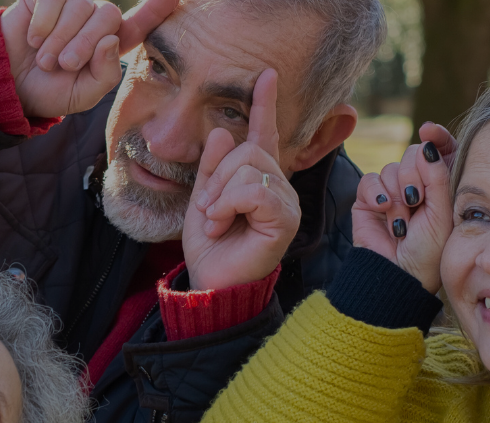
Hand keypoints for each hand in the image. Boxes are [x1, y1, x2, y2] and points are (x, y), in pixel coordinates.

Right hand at [4, 0, 175, 118]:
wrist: (9, 84)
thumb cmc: (50, 91)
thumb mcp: (83, 94)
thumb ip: (105, 74)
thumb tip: (110, 40)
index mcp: (111, 44)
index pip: (141, 23)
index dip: (156, 10)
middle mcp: (95, 20)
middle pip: (108, 14)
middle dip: (85, 42)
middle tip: (64, 65)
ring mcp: (71, 4)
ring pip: (81, 6)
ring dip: (61, 36)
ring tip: (45, 59)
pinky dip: (44, 22)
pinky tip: (34, 38)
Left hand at [181, 70, 299, 290]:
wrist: (211, 280)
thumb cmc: (211, 245)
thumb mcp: (203, 196)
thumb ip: (212, 165)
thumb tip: (220, 130)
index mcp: (258, 178)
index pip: (264, 135)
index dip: (264, 105)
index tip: (266, 75)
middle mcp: (278, 185)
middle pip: (248, 150)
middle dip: (218, 176)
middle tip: (208, 208)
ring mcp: (285, 201)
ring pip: (250, 167)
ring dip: (220, 194)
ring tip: (215, 220)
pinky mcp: (285, 218)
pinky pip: (255, 190)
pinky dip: (229, 204)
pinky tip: (223, 223)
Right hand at [352, 122, 455, 292]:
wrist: (397, 274)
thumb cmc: (428, 251)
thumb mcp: (442, 212)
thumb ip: (438, 176)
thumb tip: (428, 143)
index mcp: (441, 187)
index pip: (440, 150)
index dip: (436, 138)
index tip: (429, 130)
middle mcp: (417, 186)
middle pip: (412, 154)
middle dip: (414, 176)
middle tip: (416, 201)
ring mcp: (392, 192)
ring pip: (391, 168)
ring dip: (396, 196)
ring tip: (401, 222)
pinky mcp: (368, 200)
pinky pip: (370, 180)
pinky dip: (377, 194)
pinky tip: (384, 211)